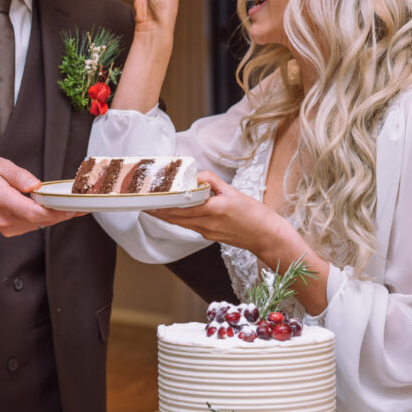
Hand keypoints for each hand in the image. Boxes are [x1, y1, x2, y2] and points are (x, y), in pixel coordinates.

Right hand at [0, 156, 79, 235]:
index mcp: (0, 198)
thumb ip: (17, 175)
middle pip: (40, 220)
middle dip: (64, 212)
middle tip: (83, 202)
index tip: (72, 207)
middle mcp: (4, 217)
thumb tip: (34, 184)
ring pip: (39, 224)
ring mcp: (6, 226)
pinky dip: (46, 217)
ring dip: (57, 215)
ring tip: (73, 203)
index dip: (56, 212)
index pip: (33, 212)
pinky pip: (33, 224)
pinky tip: (55, 207)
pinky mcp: (10, 228)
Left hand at [146, 170, 288, 252]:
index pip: (182, 206)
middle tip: (144, 202)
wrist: (266, 236)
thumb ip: (212, 182)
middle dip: (158, 210)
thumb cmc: (255, 215)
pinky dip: (178, 219)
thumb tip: (196, 175)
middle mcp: (207, 223)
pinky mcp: (209, 235)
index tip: (151, 197)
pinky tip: (173, 213)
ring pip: (180, 223)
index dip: (164, 203)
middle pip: (175, 217)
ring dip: (165, 216)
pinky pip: (189, 226)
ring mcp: (207, 232)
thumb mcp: (234, 192)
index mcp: (214, 209)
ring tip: (152, 207)